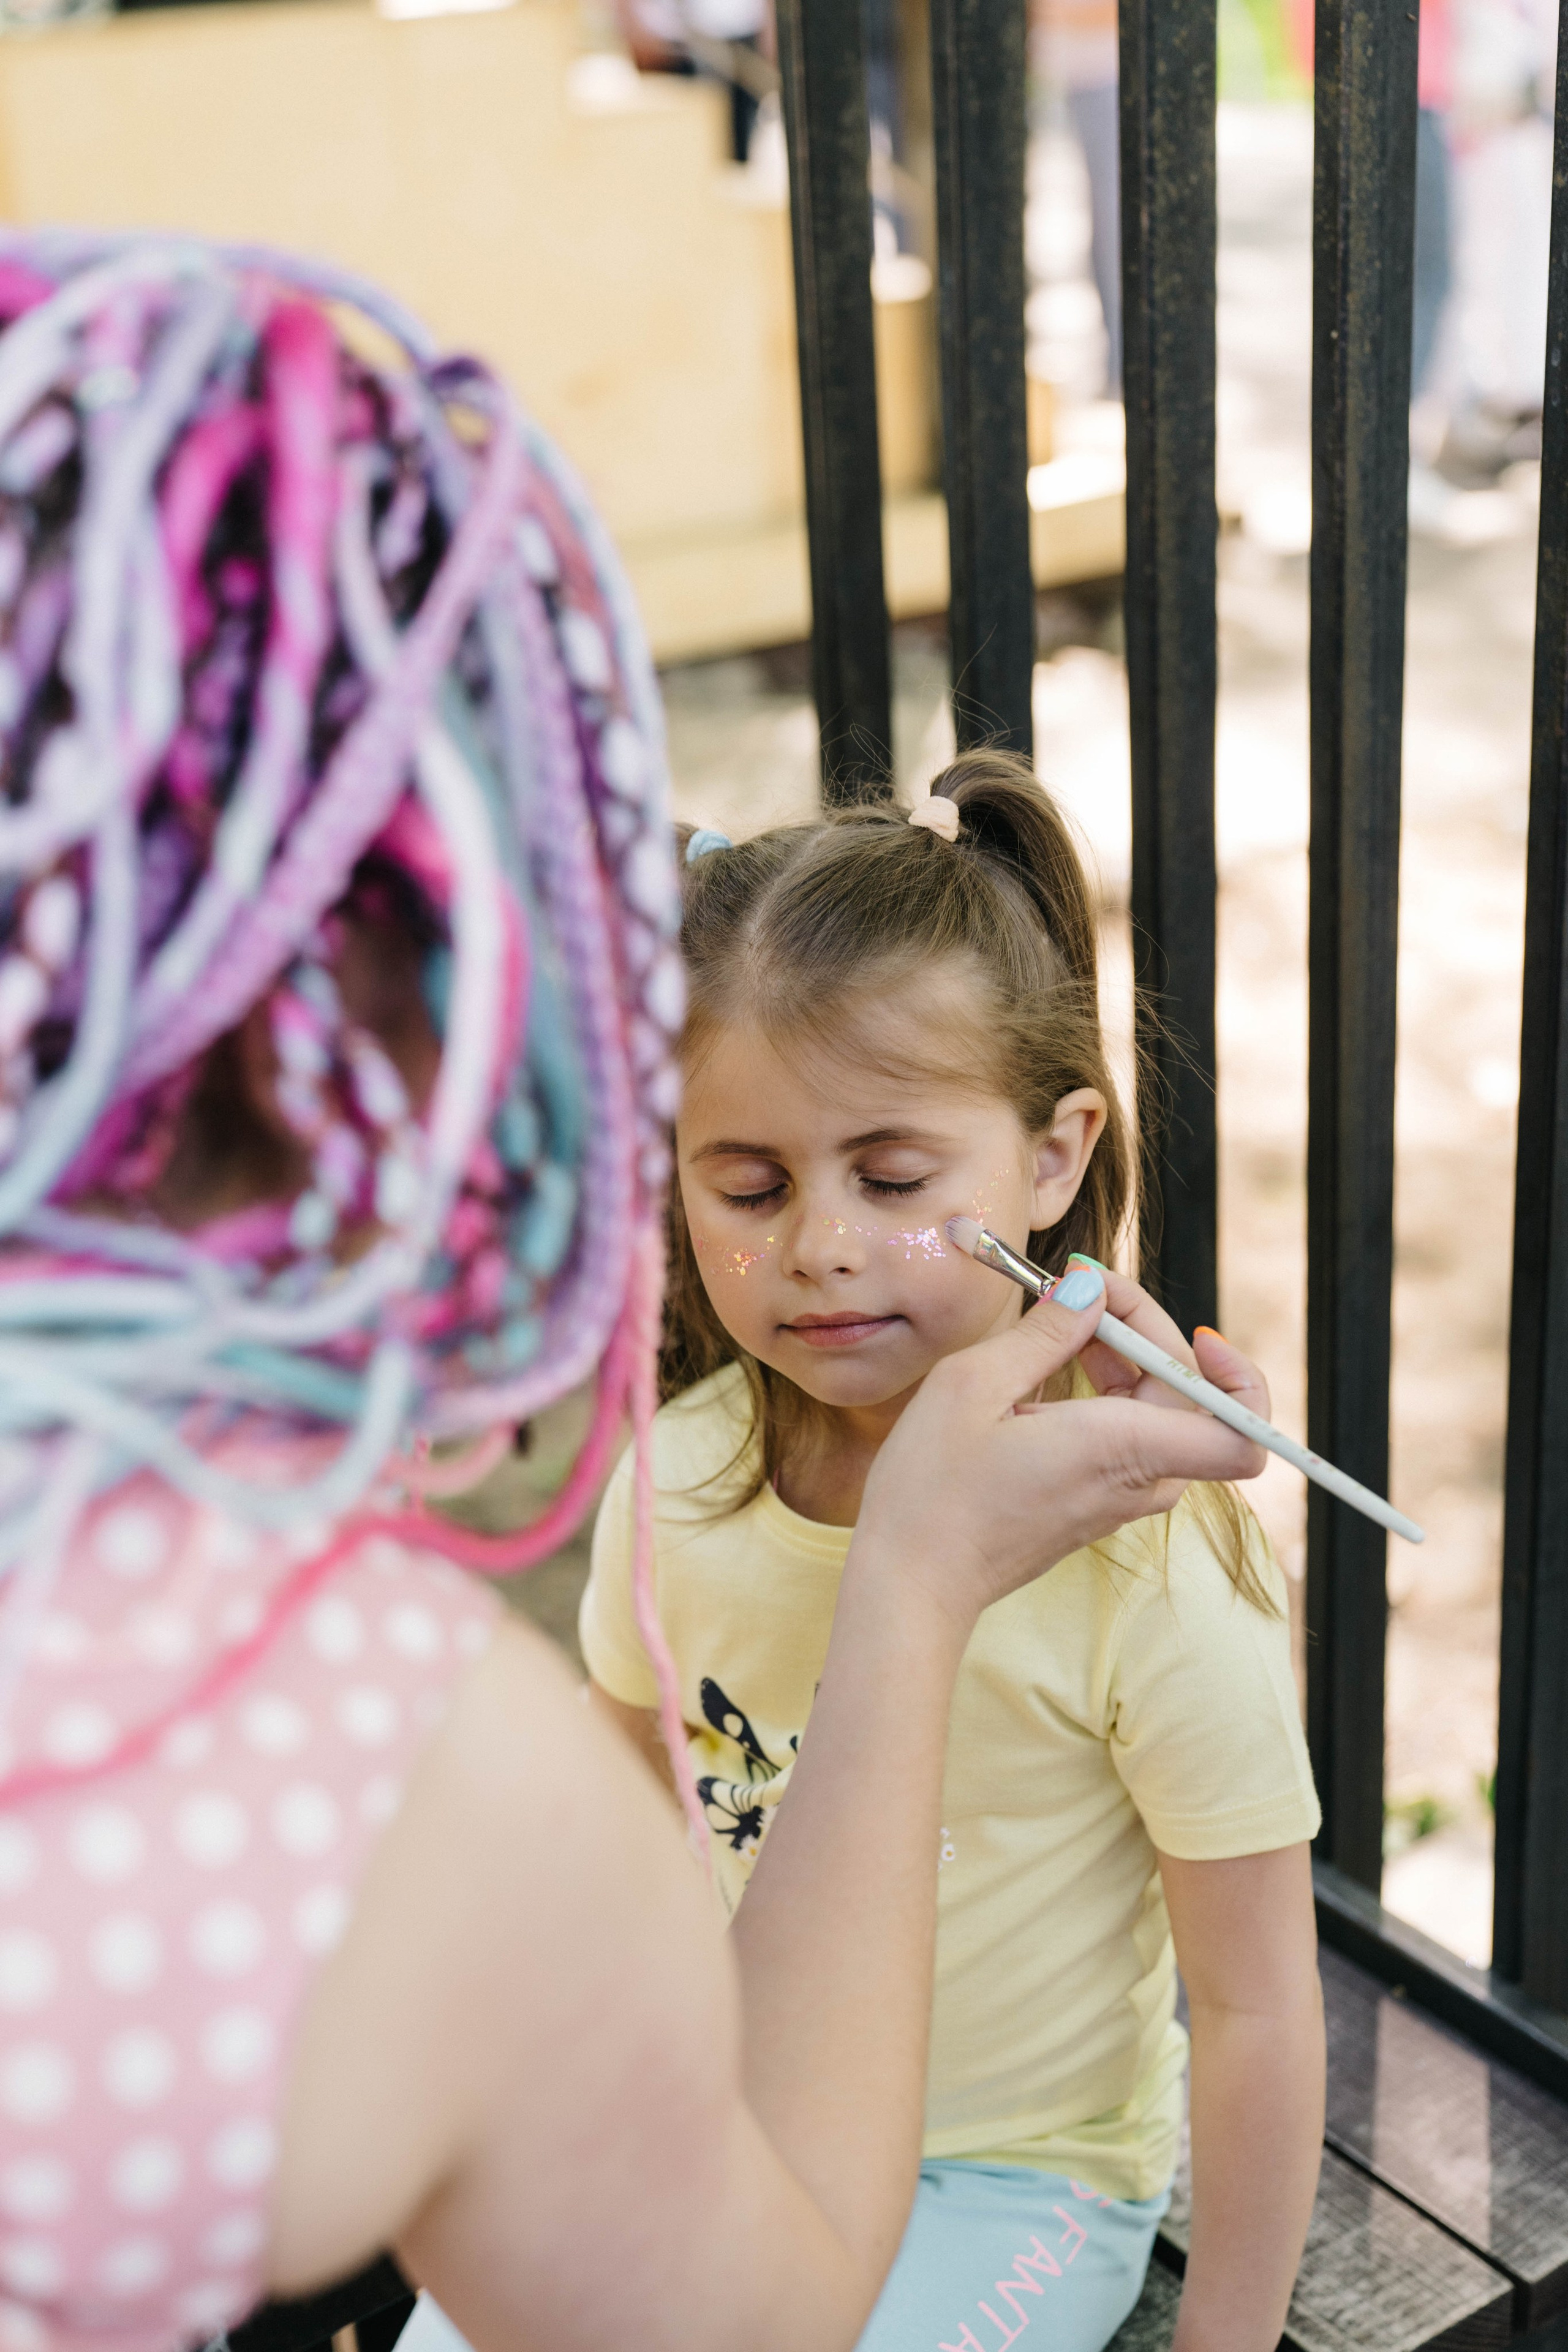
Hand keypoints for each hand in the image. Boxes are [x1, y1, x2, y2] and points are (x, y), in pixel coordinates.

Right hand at [853, 1268, 1266, 1628]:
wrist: (911, 1585)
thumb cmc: (932, 1491)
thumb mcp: (974, 1384)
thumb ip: (1046, 1332)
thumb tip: (1091, 1293)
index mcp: (1123, 1449)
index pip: (1243, 1437)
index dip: (1243, 1380)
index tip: (1198, 1338)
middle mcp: (1135, 1480)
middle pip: (1192, 1400)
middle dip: (1146, 1333)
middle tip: (1079, 1290)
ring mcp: (1116, 1501)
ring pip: (1158, 1417)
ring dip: (1122, 1360)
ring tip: (1058, 1325)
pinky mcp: (1091, 1507)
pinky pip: (1126, 1440)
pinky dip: (1103, 1394)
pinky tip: (1042, 1376)